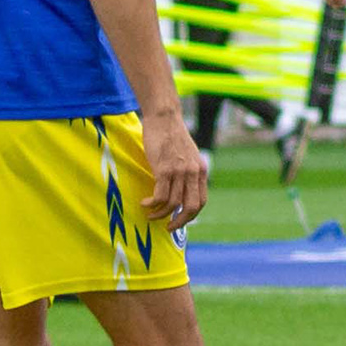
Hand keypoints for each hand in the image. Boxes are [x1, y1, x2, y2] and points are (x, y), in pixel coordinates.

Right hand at [138, 105, 210, 229]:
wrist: (164, 117)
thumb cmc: (172, 136)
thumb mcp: (188, 155)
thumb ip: (188, 171)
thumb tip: (182, 189)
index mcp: (200, 171)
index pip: (201, 202)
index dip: (190, 215)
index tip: (179, 220)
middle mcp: (193, 173)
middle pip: (190, 208)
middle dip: (179, 222)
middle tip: (167, 228)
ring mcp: (179, 172)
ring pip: (172, 204)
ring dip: (160, 214)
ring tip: (150, 214)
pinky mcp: (164, 169)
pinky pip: (159, 196)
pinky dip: (151, 204)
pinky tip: (144, 203)